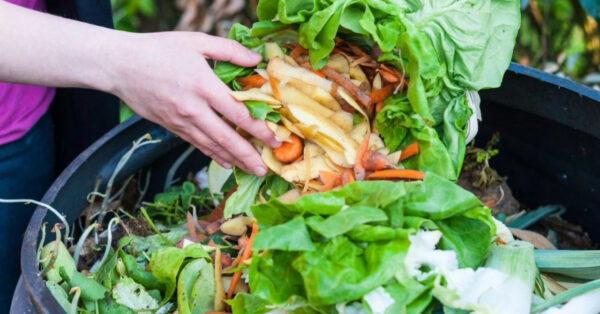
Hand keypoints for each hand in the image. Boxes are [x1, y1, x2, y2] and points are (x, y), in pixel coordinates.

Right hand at [108, 32, 279, 175]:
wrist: (119, 65)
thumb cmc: (158, 49)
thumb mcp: (196, 41)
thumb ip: (229, 50)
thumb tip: (256, 60)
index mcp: (203, 85)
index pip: (237, 114)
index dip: (259, 129)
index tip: (275, 139)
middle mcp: (193, 108)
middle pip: (227, 138)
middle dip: (249, 155)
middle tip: (267, 168)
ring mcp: (181, 121)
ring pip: (212, 146)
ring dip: (234, 160)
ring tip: (253, 170)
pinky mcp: (172, 127)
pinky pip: (197, 144)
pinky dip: (214, 155)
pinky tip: (227, 162)